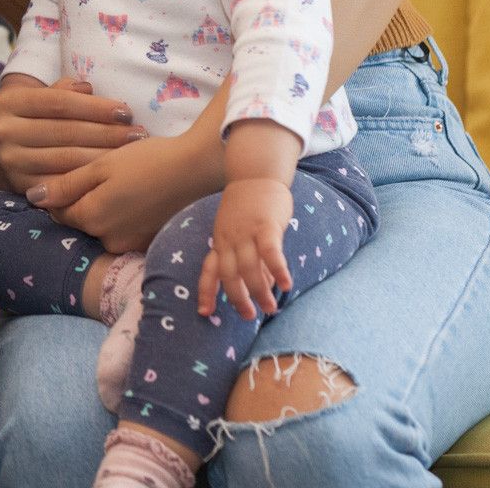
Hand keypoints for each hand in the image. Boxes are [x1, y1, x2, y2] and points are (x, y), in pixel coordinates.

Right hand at [0, 78, 142, 191]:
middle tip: (138, 134)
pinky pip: (63, 184)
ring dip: (104, 156)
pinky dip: (90, 178)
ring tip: (132, 153)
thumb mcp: (39, 99)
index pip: (59, 102)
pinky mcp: (22, 187)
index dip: (95, 107)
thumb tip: (89, 89)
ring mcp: (12, 162)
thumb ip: (63, 91)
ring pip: (67, 159)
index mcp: (9, 103)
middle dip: (107, 133)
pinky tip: (111, 173)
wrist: (1, 155)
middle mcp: (4, 132)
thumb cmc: (32, 120)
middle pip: (66, 131)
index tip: (125, 112)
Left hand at [23, 128, 219, 254]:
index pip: (58, 212)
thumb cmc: (147, 160)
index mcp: (92, 219)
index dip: (60, 192)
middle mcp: (108, 240)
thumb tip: (33, 198)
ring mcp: (130, 245)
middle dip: (82, 201)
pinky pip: (124, 231)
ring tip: (120, 183)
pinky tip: (135, 196)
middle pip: (81, 222)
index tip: (72, 173)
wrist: (197, 169)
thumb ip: (66, 184)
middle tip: (100, 175)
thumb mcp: (102, 165)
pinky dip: (124, 216)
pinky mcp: (148, 243)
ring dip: (104, 209)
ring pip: (103, 227)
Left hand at [198, 178, 294, 318]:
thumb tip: (263, 286)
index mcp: (220, 241)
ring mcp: (246, 232)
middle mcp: (229, 239)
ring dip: (258, 290)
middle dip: (236, 298)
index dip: (206, 291)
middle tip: (249, 316)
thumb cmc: (249, 208)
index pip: (209, 270)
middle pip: (228, 273)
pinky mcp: (265, 225)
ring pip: (248, 266)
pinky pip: (270, 251)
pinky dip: (277, 269)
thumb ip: (249, 258)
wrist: (255, 173)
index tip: (203, 313)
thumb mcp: (240, 233)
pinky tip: (286, 285)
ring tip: (270, 308)